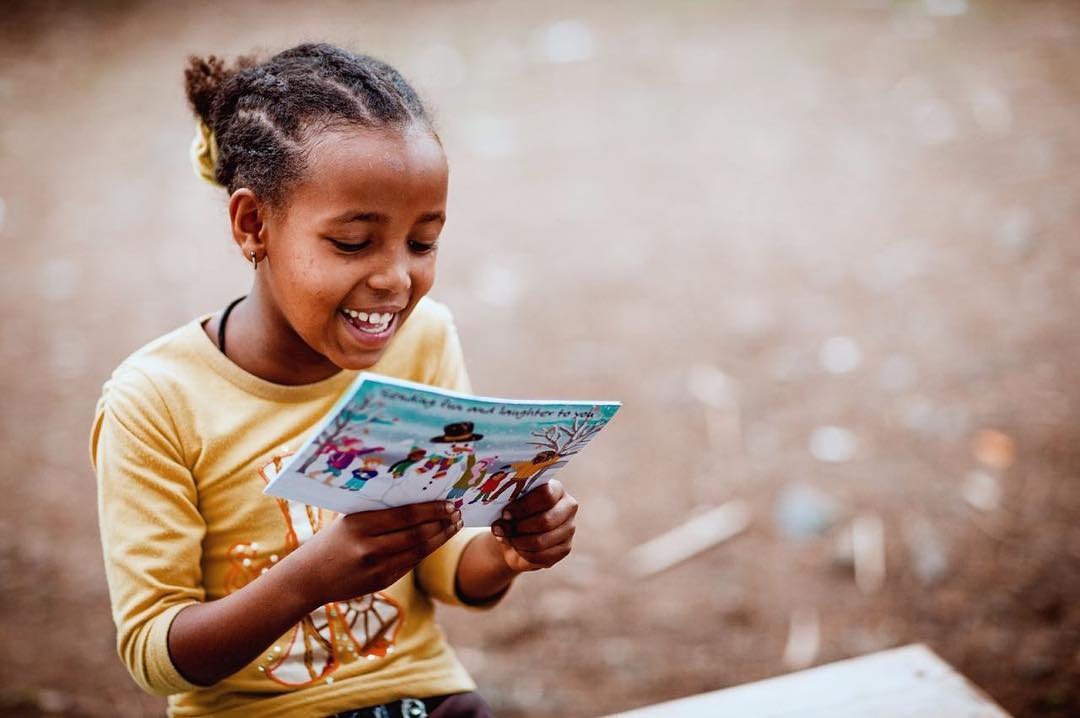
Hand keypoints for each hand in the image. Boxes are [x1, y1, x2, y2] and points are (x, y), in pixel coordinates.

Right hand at [288, 501, 461, 606]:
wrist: (308, 578)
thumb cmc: (331, 541)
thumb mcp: (349, 520)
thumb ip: (378, 512)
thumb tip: (417, 497)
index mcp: (359, 525)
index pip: (405, 515)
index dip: (431, 509)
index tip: (448, 502)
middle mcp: (369, 548)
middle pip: (417, 534)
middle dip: (442, 523)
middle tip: (457, 513)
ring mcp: (376, 568)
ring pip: (419, 551)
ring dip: (441, 538)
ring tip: (454, 526)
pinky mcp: (381, 583)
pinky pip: (411, 563)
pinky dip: (427, 550)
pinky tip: (437, 540)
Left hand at [490, 480, 577, 572]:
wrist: (518, 534)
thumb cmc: (514, 514)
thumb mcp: (510, 506)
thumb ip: (507, 510)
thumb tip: (501, 524)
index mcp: (556, 489)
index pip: (546, 495)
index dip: (523, 506)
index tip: (505, 514)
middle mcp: (568, 507)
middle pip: (545, 521)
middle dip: (519, 527)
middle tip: (501, 528)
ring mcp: (569, 529)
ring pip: (541, 541)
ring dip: (518, 542)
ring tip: (507, 538)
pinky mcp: (564, 548)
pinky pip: (541, 556)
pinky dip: (524, 553)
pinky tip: (517, 547)